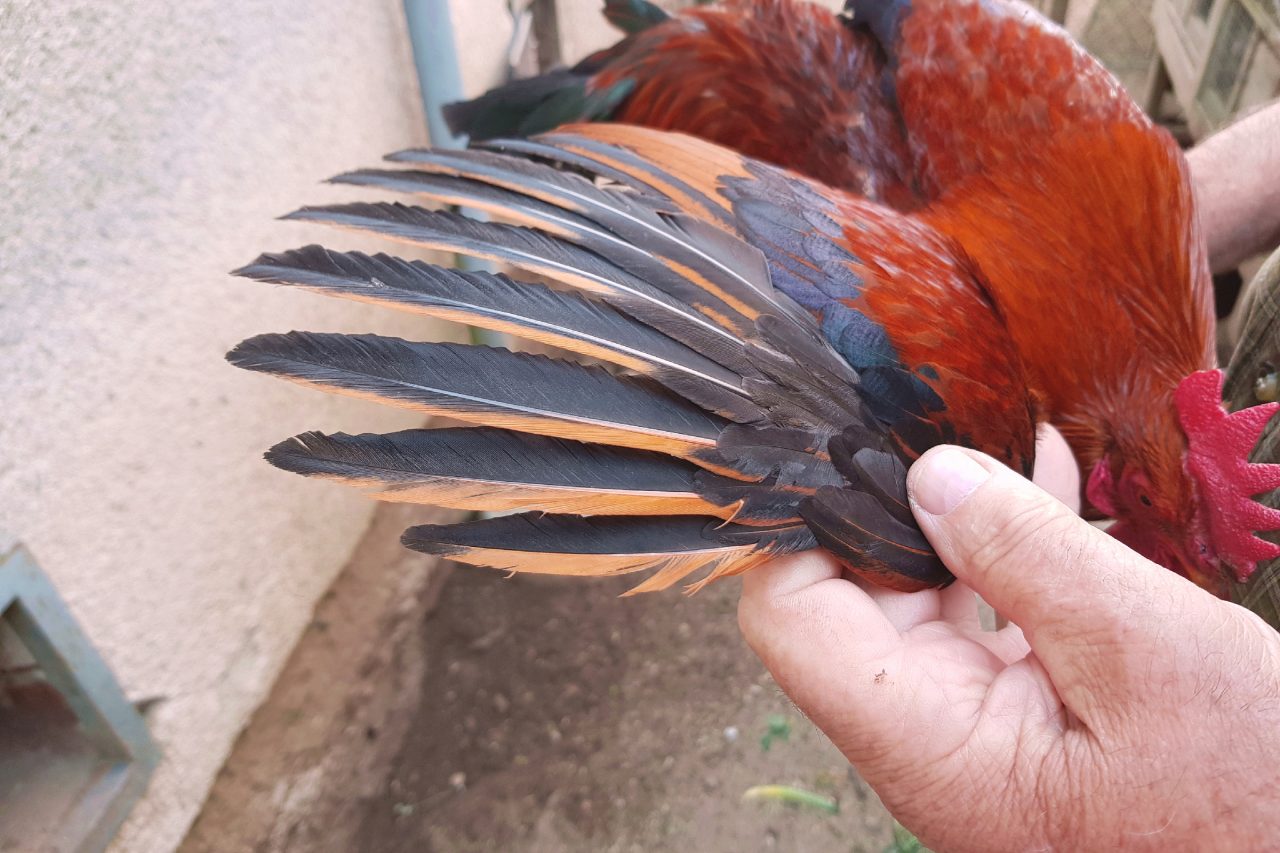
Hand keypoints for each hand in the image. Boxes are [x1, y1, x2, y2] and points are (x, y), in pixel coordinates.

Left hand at [739, 435, 1279, 850]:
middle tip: (939, 414)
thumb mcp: (1144, 649)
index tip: (847, 444)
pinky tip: (1045, 487)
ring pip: (918, 596)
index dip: (803, 526)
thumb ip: (1025, 555)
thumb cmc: (1248, 794)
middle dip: (892, 500)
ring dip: (956, 515)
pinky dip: (1004, 551)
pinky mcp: (1011, 712)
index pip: (791, 619)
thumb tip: (928, 473)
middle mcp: (925, 740)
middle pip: (848, 596)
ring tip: (1005, 436)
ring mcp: (966, 726)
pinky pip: (979, 615)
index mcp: (929, 745)